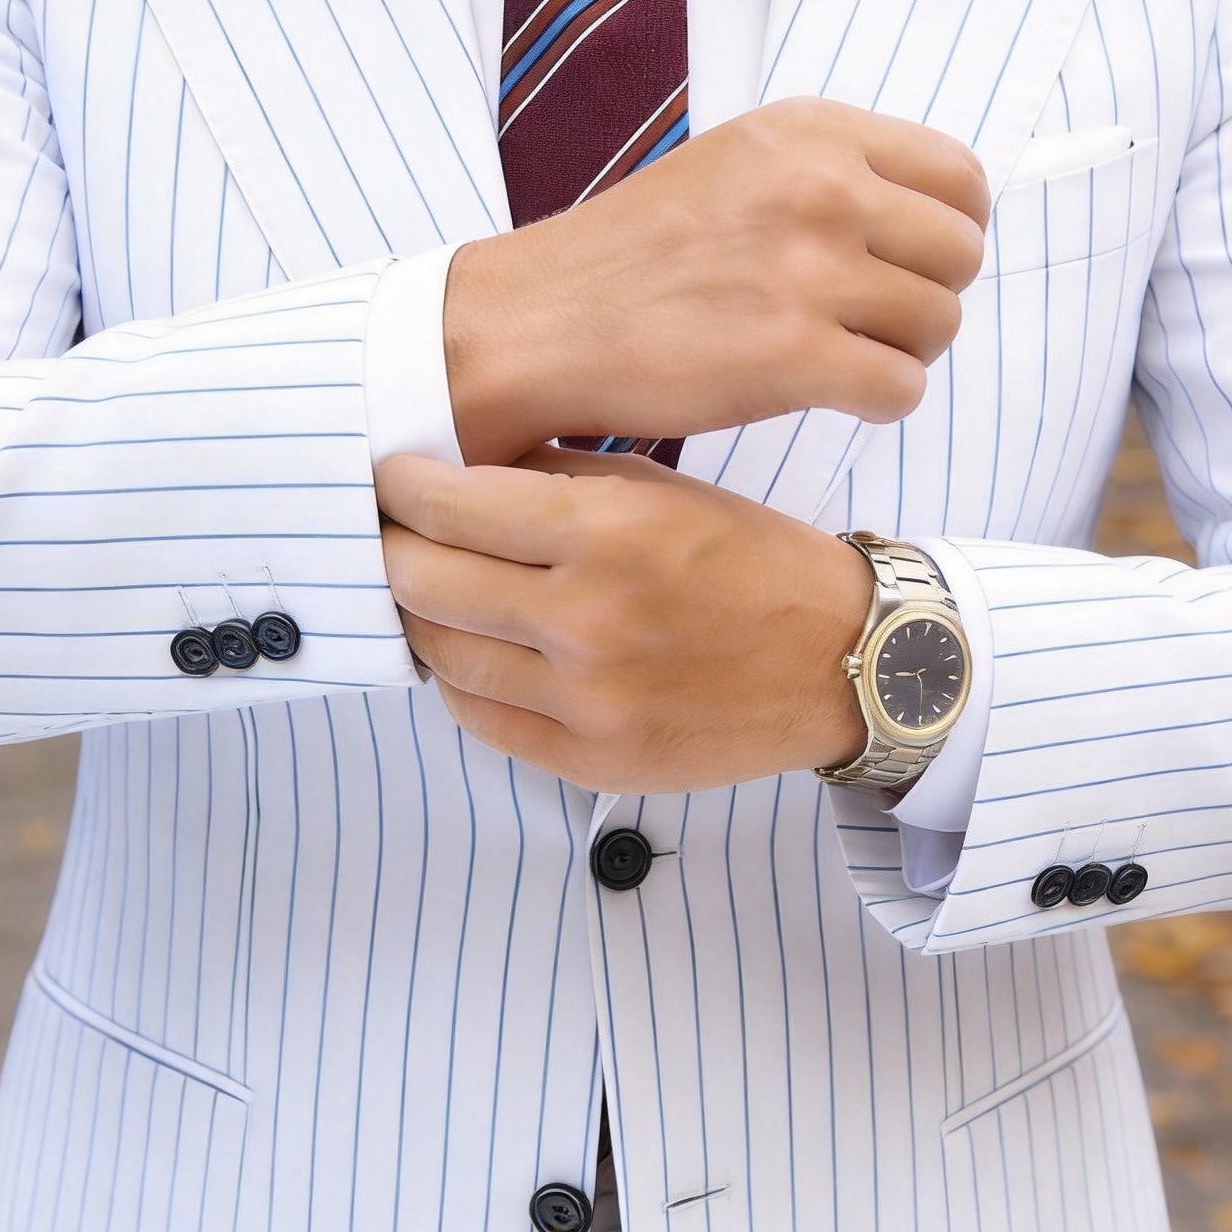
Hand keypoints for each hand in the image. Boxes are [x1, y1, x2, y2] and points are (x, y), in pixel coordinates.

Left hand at [376, 447, 873, 792]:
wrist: (844, 663)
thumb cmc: (756, 564)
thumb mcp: (666, 491)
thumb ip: (561, 478)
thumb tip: (462, 471)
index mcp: (609, 532)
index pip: (450, 506)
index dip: (402, 488)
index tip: (392, 478)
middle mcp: (588, 618)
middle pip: (424, 582)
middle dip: (391, 549)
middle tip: (387, 532)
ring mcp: (587, 700)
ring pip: (443, 655)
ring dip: (420, 616)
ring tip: (422, 590)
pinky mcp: (591, 760)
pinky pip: (481, 719)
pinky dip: (459, 680)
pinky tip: (470, 649)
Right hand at [444, 97, 988, 465]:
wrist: (540, 324)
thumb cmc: (633, 256)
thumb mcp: (735, 163)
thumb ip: (828, 172)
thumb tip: (929, 218)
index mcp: (811, 133)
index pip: (961, 179)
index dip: (950, 232)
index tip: (909, 265)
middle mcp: (821, 189)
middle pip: (961, 255)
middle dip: (929, 297)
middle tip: (869, 323)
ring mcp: (810, 273)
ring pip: (940, 326)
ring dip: (902, 355)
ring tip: (839, 359)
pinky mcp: (794, 356)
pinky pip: (902, 389)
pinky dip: (878, 404)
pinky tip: (827, 395)